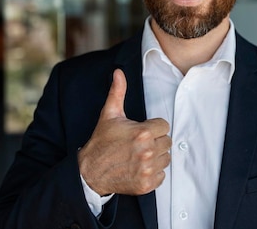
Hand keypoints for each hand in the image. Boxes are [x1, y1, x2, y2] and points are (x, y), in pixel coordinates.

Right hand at [78, 68, 171, 195]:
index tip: (140, 131)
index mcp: (142, 132)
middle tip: (138, 144)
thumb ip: (118, 92)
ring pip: (166, 159)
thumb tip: (118, 72)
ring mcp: (147, 169)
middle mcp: (147, 151)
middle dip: (155, 141)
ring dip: (156, 157)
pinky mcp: (147, 184)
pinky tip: (139, 168)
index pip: (164, 126)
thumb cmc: (101, 142)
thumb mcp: (109, 115)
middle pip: (167, 142)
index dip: (153, 128)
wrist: (90, 172)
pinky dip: (153, 173)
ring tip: (138, 155)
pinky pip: (161, 175)